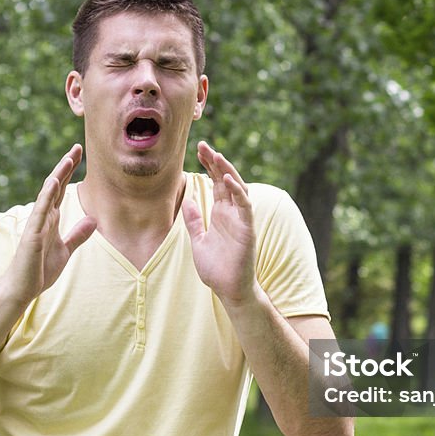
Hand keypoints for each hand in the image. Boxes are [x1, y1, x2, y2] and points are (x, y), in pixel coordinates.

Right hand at [0, 144, 96, 305]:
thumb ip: (78, 234)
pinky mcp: (32, 234)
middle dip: (66, 166)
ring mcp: (37, 224)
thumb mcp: (66, 250)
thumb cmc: (40, 270)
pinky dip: (47, 196)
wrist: (23, 289)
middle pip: (56, 186)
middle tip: (78, 147)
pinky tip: (53, 182)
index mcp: (51, 219)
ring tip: (69, 158)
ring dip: (58, 175)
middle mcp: (43, 217)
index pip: (62, 190)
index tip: (80, 154)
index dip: (71, 172)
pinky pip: (40, 212)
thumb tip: (94, 220)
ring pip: (48, 194)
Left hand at [182, 141, 256, 306]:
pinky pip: (245, 206)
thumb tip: (187, 201)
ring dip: (228, 171)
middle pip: (226, 180)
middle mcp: (232, 213)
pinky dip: (238, 191)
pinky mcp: (247, 228)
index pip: (216, 183)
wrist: (228, 289)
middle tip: (204, 146)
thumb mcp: (198, 241)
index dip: (209, 166)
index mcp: (220, 213)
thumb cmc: (216, 268)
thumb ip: (194, 221)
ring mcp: (241, 219)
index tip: (198, 151)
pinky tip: (228, 180)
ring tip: (216, 156)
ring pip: (237, 188)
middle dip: (216, 162)